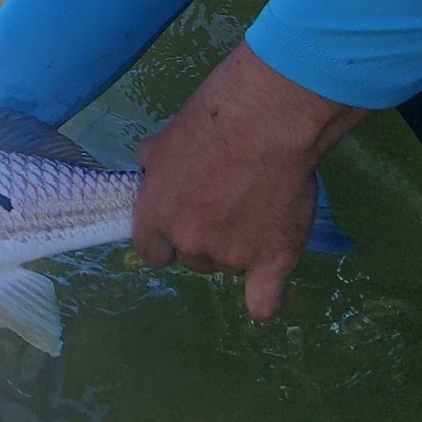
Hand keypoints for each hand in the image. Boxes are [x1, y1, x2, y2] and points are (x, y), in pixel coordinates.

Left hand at [132, 41, 365, 319]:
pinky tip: (264, 283)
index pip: (151, 252)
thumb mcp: (165, 139)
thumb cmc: (212, 120)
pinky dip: (264, 297)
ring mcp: (231, 256)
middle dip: (203, 237)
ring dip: (237, 248)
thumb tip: (148, 166)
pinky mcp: (273, 260)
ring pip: (228, 266)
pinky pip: (264, 301)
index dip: (164, 239)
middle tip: (224, 204)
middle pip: (191, 258)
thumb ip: (153, 164)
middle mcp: (189, 243)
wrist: (267, 120)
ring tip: (257, 208)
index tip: (178, 223)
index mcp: (156, 216)